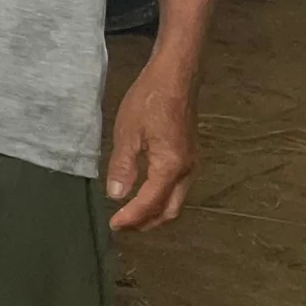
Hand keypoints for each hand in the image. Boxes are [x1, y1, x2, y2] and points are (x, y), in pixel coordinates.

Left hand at [105, 69, 198, 231]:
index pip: (150, 203)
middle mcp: (186, 171)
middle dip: (146, 223)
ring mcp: (191, 164)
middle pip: (170, 210)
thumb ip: (122, 166)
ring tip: (131, 216)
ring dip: (155, 213)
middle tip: (122, 226)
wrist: (175, 78)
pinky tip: (145, 195)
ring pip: (176, 201)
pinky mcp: (189, 157)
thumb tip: (117, 195)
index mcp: (170, 166)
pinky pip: (178, 189)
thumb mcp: (127, 132)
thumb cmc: (149, 100)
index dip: (131, 218)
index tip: (114, 226)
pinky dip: (161, 199)